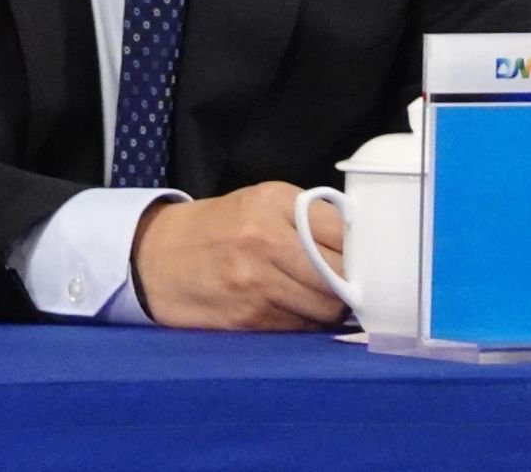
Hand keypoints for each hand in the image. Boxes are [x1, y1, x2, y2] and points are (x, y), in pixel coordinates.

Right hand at [130, 182, 346, 330]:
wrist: (155, 257)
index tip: (374, 258)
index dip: (365, 250)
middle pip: (339, 275)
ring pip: (323, 307)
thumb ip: (309, 217)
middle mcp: (264, 242)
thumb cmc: (219, 227)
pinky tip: (301, 310)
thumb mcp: (261, 201)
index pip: (343, 231)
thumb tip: (362, 244)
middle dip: (354, 284)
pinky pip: (298, 327)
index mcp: (273, 204)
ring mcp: (254, 284)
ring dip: (334, 308)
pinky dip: (308, 323)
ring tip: (329, 298)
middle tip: (357, 284)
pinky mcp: (246, 319)